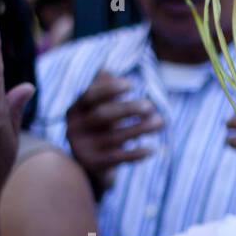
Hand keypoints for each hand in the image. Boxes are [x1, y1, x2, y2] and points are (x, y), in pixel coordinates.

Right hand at [63, 69, 160, 196]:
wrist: (89, 166)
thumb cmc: (99, 128)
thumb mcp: (98, 108)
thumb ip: (101, 88)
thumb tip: (105, 69)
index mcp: (74, 110)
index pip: (90, 95)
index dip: (110, 88)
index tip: (131, 85)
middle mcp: (74, 129)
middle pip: (103, 115)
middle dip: (128, 109)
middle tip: (150, 106)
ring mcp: (83, 149)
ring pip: (115, 137)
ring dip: (140, 129)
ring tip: (160, 122)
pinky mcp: (94, 165)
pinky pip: (118, 158)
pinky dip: (136, 153)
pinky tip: (152, 149)